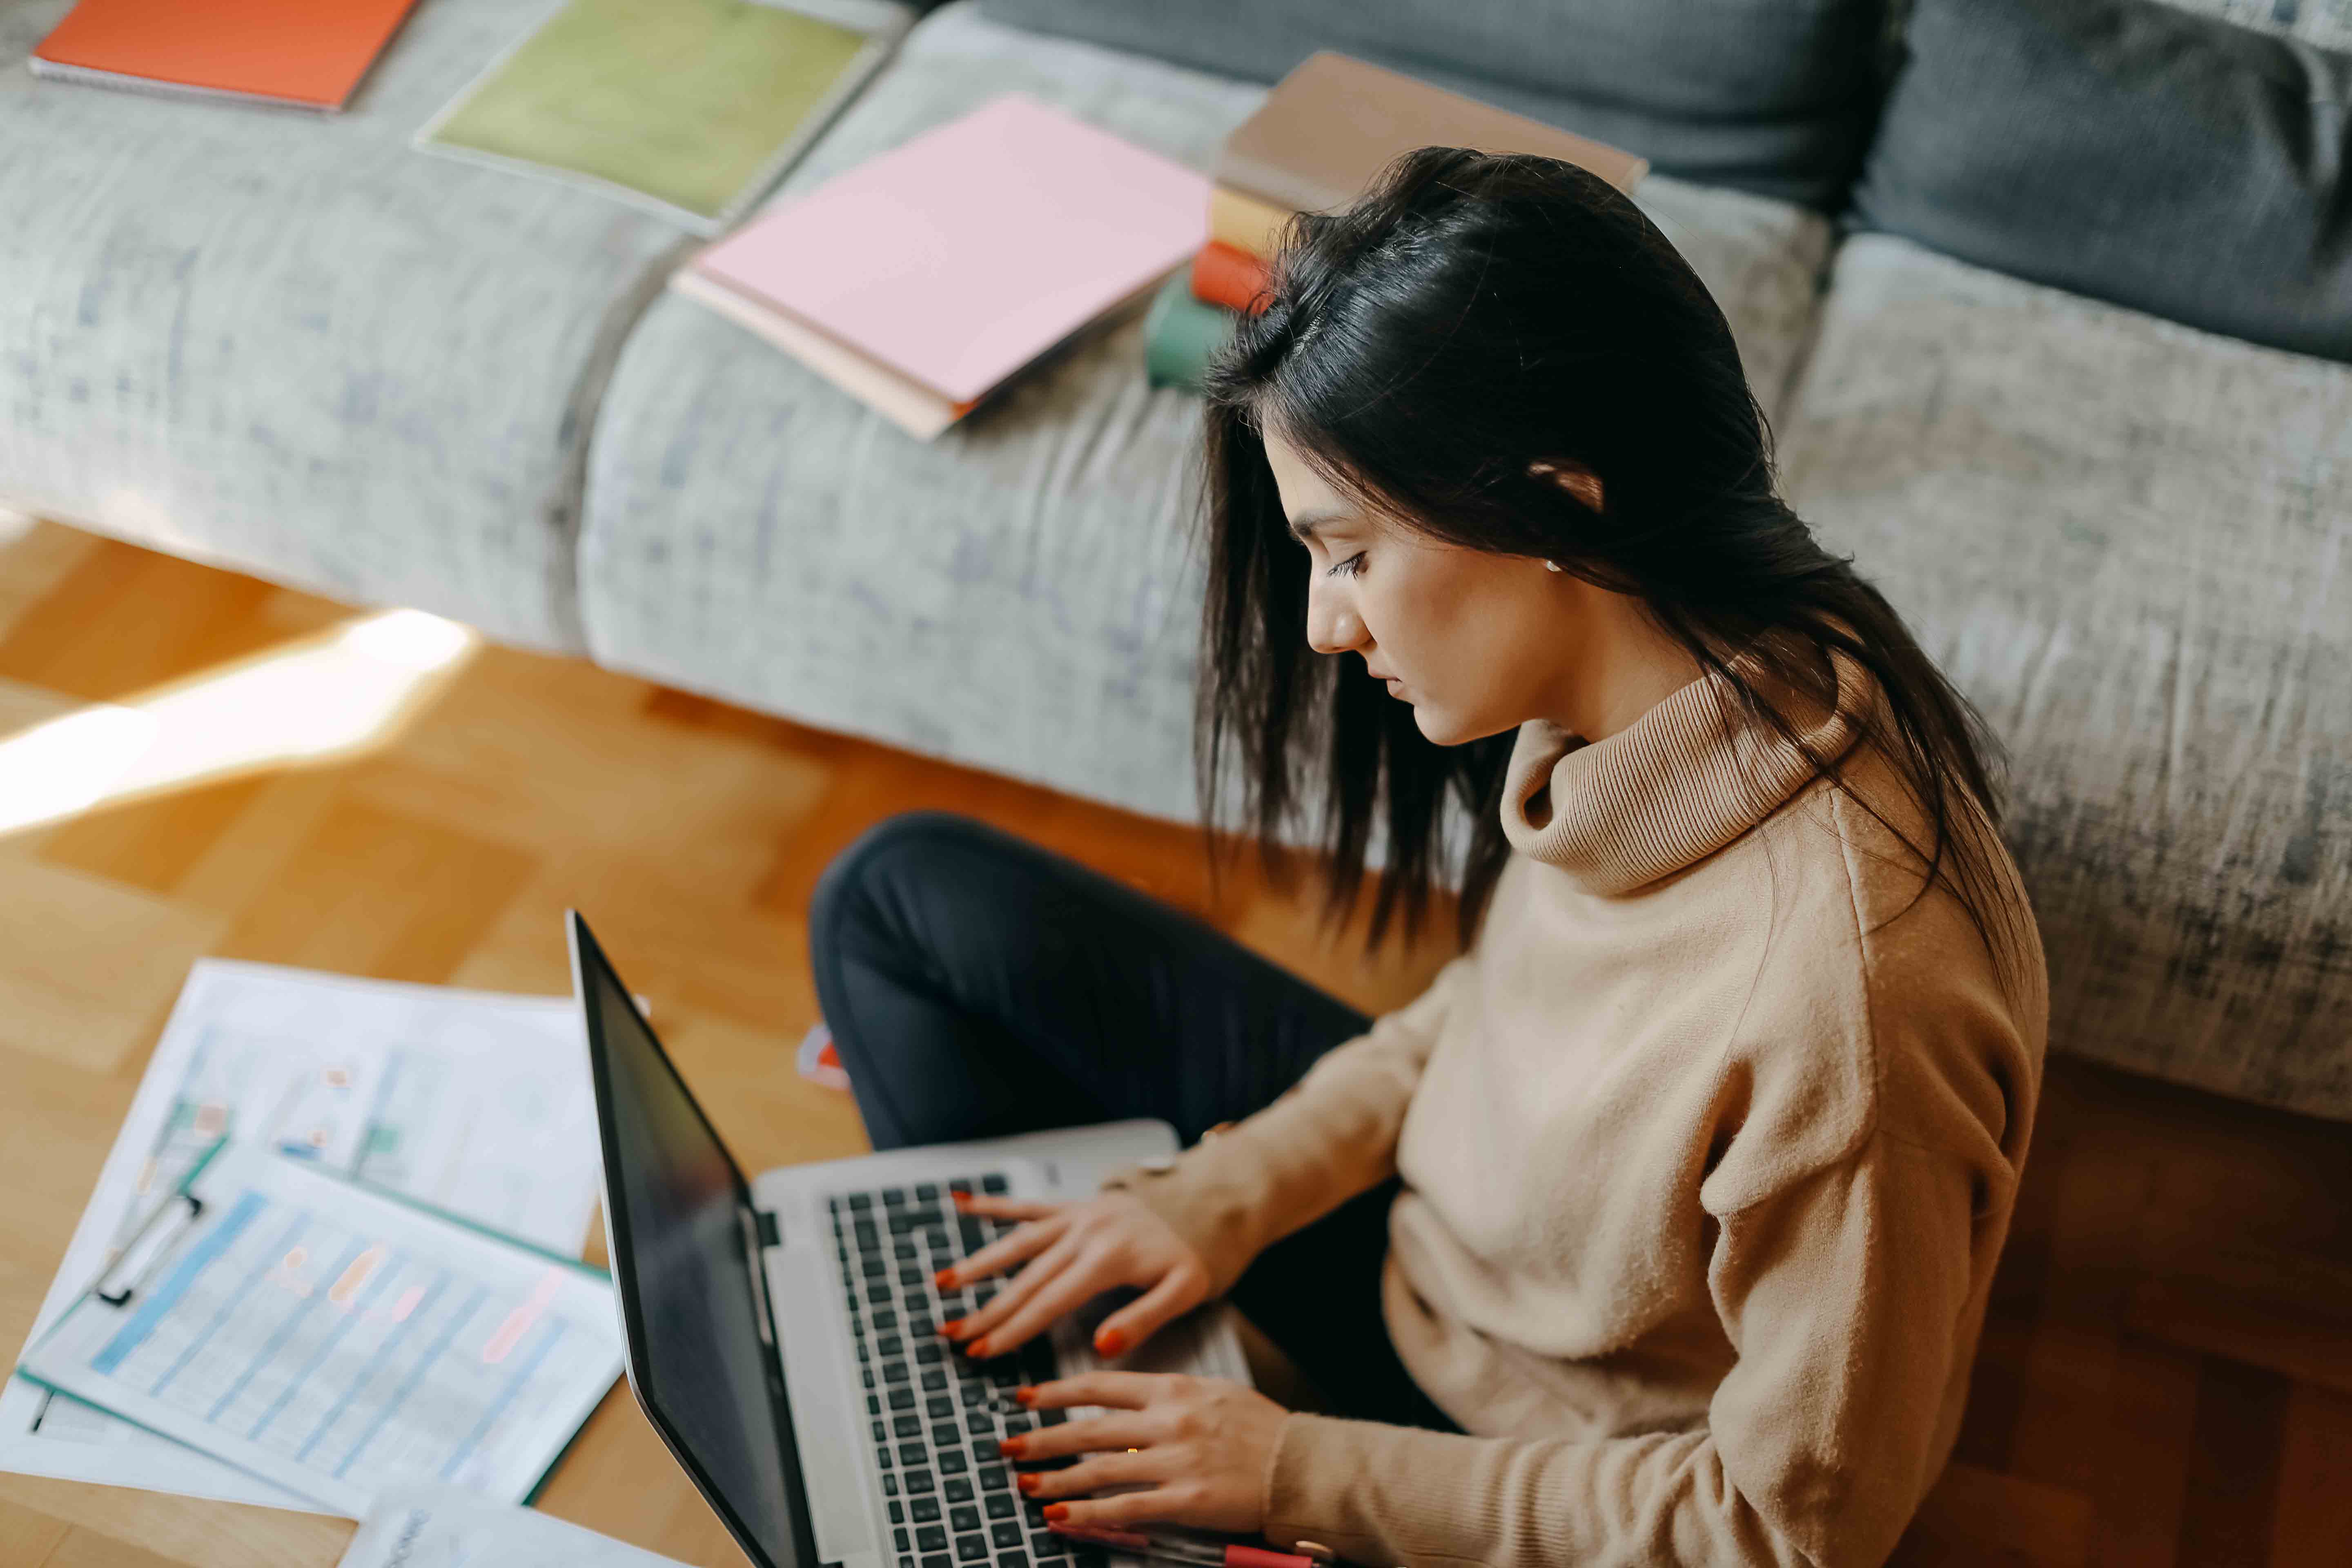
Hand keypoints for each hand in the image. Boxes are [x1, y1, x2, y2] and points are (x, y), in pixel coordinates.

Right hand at [939, 1191, 1209, 1359]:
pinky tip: (962, 1202)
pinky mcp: (1075, 1205)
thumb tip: (1100, 1346)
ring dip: (979, 1263)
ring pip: (1017, 1242)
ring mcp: (1076, 1216)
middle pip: (1026, 1278)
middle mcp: (1084, 1233)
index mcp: (1107, 1259)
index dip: (1013, 1329)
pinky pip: (1029, 1205)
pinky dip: (995, 1204)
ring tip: (944, 1285)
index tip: (983, 1350)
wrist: (1206, 1201)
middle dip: (987, 1309)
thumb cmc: (1197, 1251)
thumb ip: (1143, 1319)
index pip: (1049, 1301)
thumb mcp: (1185, 1291)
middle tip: (953, 1334)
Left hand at [1002, 1371, 1287, 1532]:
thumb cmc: (1261, 1430)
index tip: (1026, 1397)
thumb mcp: (1213, 1394)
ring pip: (1099, 1469)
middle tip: (1008, 1445)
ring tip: (1025, 1484)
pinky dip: (1088, 1513)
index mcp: (1174, 1390)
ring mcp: (1176, 1461)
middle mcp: (1169, 1421)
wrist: (1301, 1465)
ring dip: (1055, 1478)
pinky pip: (1126, 1508)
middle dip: (1042, 1438)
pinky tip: (1061, 1515)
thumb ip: (1168, 1397)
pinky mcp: (1185, 1501)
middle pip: (1089, 1429)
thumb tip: (1124, 1405)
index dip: (1056, 1392)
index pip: (1100, 1386)